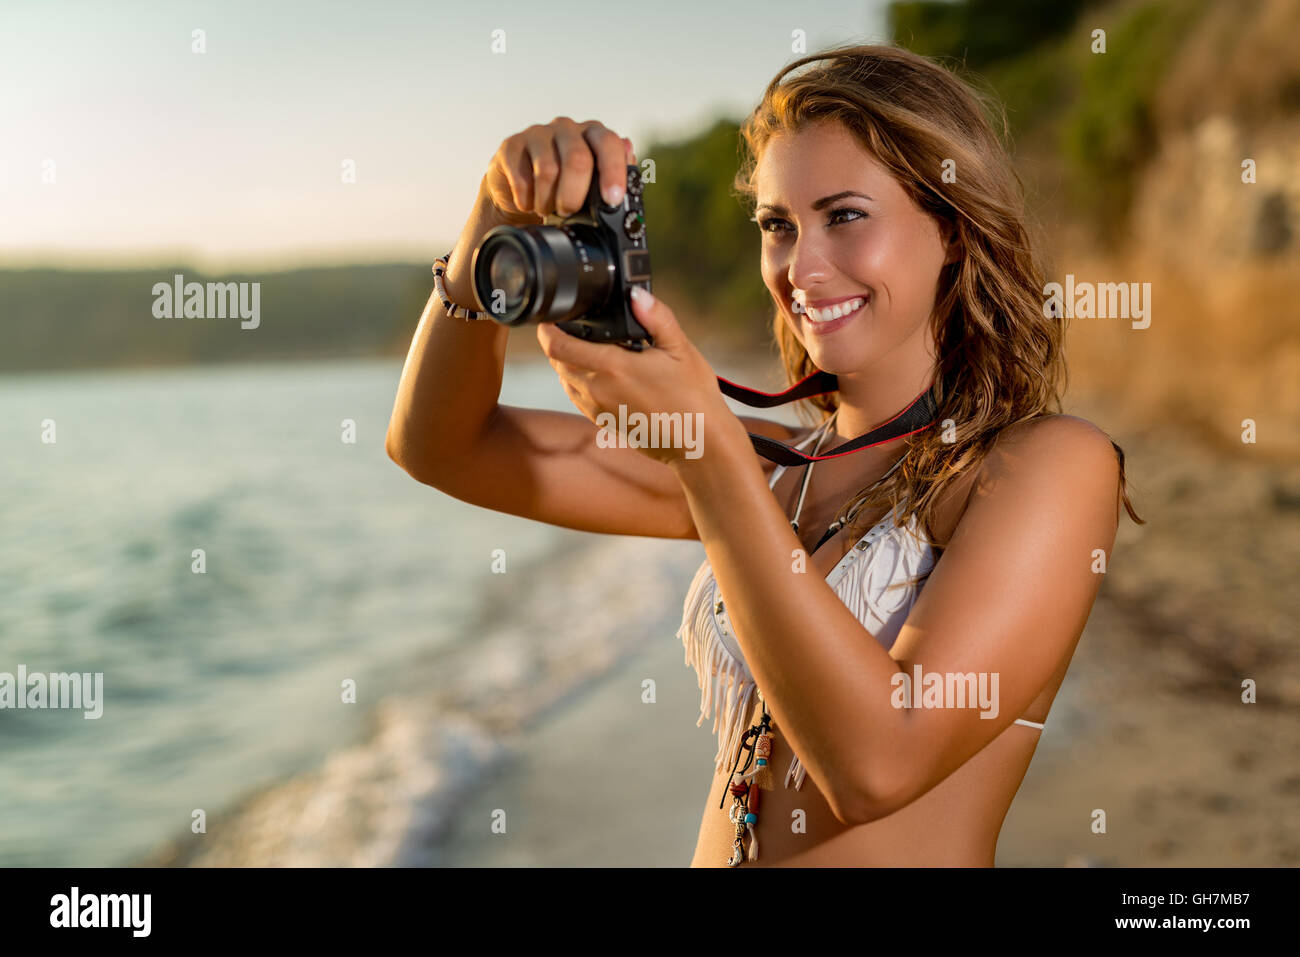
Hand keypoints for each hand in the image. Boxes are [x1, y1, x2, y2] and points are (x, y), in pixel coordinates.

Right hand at [483, 117, 634, 225]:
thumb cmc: (564, 188)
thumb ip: (615, 172)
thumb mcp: (593, 186)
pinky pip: (521, 176)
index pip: (609, 144)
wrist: (522, 193)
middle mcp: (567, 128)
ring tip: (547, 211)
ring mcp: (538, 134)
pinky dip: (527, 199)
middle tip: (569, 213)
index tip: (612, 200)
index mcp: (594, 135)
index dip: (613, 172)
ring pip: (547, 171)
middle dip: (575, 195)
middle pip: (578, 158)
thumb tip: (629, 151)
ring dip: (548, 201)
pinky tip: (528, 204)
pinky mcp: (512, 145)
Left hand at [536, 287, 737, 467]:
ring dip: (568, 362)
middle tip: (574, 326)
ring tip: (589, 347)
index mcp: (613, 367)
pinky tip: (601, 374)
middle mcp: (597, 390)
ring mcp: (597, 409)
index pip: (558, 346)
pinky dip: (579, 381)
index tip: (550, 317)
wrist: (699, 445)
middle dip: (559, 341)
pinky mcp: (602, 422)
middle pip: (557, 361)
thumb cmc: (694, 398)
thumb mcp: (681, 350)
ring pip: (565, 380)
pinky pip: (577, 397)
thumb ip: (656, 317)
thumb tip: (635, 293)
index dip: (547, 329)